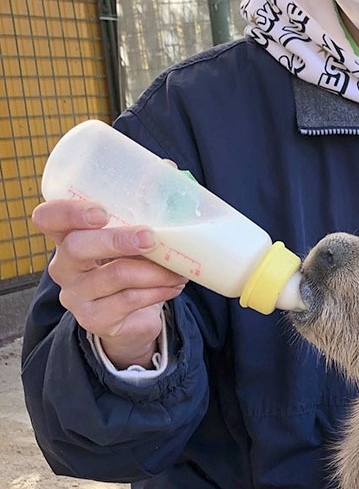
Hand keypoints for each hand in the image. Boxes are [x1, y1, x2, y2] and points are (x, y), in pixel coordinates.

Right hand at [31, 198, 186, 369]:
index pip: (48, 218)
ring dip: (154, 270)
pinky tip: (174, 286)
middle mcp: (64, 265)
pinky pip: (128, 301)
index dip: (67, 212)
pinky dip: (157, 291)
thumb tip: (169, 169)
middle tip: (151, 237)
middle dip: (118, 240)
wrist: (130, 318)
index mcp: (68, 236)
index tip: (100, 211)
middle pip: (79, 247)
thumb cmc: (128, 265)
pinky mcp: (94, 319)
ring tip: (179, 269)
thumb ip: (144, 204)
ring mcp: (76, 295)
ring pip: (114, 275)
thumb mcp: (131, 235)